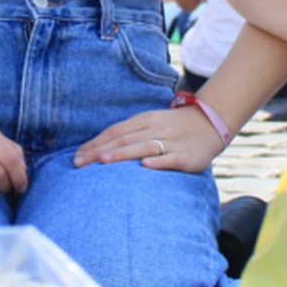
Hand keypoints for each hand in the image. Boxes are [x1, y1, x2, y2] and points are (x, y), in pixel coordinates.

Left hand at [74, 105, 223, 173]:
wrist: (210, 124)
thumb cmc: (172, 128)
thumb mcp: (150, 125)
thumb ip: (128, 135)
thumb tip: (99, 149)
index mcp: (144, 120)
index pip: (115, 131)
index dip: (95, 143)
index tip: (76, 156)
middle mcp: (155, 129)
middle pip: (123, 139)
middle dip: (100, 151)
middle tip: (79, 163)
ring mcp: (171, 142)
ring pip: (143, 146)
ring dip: (122, 153)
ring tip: (104, 160)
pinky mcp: (186, 156)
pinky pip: (170, 158)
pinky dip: (157, 161)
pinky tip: (144, 165)